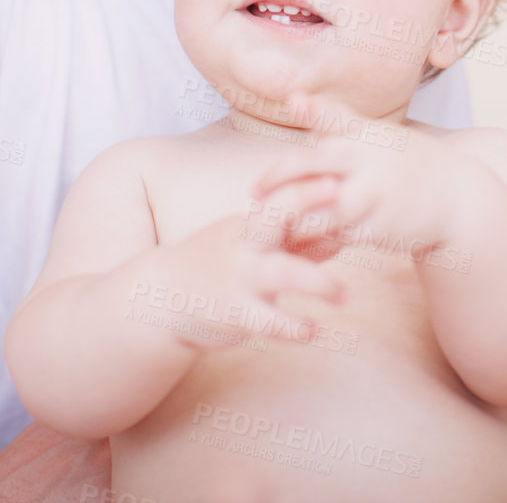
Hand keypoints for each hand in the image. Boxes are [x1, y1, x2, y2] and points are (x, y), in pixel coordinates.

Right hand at [142, 205, 344, 351]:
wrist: (161, 297)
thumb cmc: (218, 265)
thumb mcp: (253, 245)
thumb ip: (296, 241)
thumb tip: (344, 232)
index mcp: (250, 224)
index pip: (280, 196)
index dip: (307, 185)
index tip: (340, 175)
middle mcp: (245, 244)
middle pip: (274, 215)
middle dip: (303, 200)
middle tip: (339, 193)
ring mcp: (240, 277)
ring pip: (281, 272)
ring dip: (317, 282)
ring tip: (345, 295)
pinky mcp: (236, 313)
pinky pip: (269, 321)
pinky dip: (293, 327)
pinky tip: (313, 331)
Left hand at [252, 102, 472, 266]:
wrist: (456, 197)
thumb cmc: (406, 162)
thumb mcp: (376, 134)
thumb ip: (334, 120)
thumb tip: (293, 98)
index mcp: (363, 134)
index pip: (331, 119)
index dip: (312, 109)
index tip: (292, 103)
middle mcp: (367, 158)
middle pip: (311, 164)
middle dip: (276, 179)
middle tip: (253, 193)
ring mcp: (374, 193)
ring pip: (319, 206)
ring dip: (291, 217)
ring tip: (270, 224)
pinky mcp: (379, 226)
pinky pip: (336, 237)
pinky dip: (315, 242)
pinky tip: (300, 246)